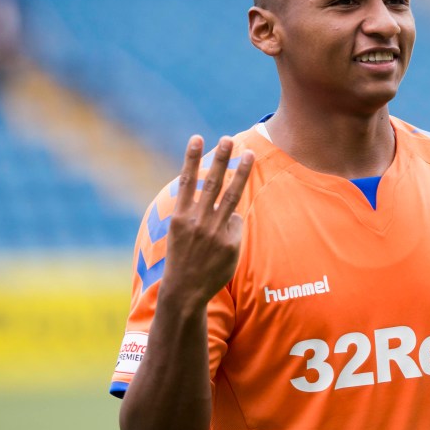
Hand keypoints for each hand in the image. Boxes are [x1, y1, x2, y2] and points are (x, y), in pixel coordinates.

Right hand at [161, 135, 254, 307]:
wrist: (184, 291)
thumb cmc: (183, 258)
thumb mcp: (180, 233)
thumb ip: (198, 214)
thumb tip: (225, 202)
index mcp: (180, 217)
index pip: (188, 181)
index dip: (191, 159)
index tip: (196, 137)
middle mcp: (197, 222)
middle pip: (212, 184)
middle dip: (221, 160)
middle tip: (228, 139)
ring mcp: (215, 232)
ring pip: (231, 197)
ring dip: (241, 173)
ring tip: (249, 153)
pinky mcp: (229, 244)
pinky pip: (236, 225)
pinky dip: (231, 228)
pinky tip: (221, 241)